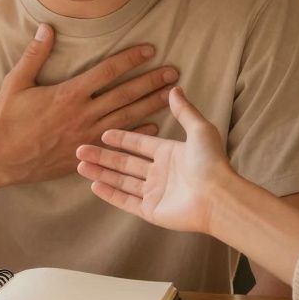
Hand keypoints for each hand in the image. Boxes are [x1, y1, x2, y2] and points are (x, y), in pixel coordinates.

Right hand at [0, 24, 178, 186]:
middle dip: (151, 81)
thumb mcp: (16, 82)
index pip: (107, 71)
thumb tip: (47, 28)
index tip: (150, 50)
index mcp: (69, 93)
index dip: (130, 58)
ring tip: (172, 96)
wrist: (1, 159)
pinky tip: (154, 127)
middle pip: (125, 94)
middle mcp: (83, 114)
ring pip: (127, 117)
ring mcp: (87, 136)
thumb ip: (35, 55)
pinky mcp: (85, 153)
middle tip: (174, 73)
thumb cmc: (7, 120)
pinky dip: (137, 134)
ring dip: (151, 105)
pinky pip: (118, 142)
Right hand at [76, 86, 234, 233]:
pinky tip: (94, 185)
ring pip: (121, 181)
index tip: (102, 133)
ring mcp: (155, 193)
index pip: (139, 144)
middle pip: (125, 163)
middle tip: (79, 149)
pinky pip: (126, 201)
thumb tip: (175, 88)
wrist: (218, 196)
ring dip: (101, 173)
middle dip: (102, 156)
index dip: (121, 138)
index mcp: (169, 153)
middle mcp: (160, 173)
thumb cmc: (210, 162)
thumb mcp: (199, 129)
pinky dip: (110, 194)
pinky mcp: (152, 211)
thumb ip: (184, 111)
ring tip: (79, 165)